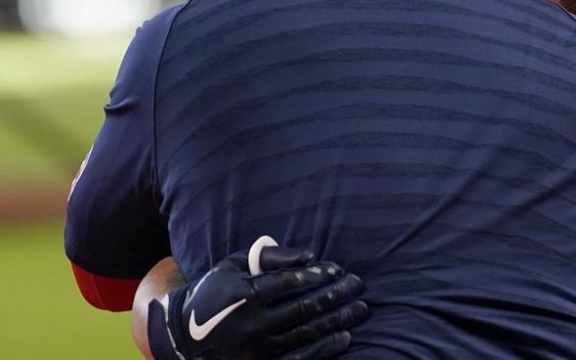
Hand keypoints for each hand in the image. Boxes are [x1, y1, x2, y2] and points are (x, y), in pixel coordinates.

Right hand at [147, 236, 367, 359]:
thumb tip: (308, 255)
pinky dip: (324, 348)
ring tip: (361, 308)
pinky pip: (299, 358)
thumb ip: (268, 256)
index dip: (315, 275)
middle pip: (302, 308)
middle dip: (335, 295)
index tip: (336, 269)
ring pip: (306, 332)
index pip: (287, 283)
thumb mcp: (232, 265)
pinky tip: (345, 337)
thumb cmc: (216, 291)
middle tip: (357, 284)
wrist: (184, 334)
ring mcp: (256, 348)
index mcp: (242, 294)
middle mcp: (250, 323)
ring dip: (338, 320)